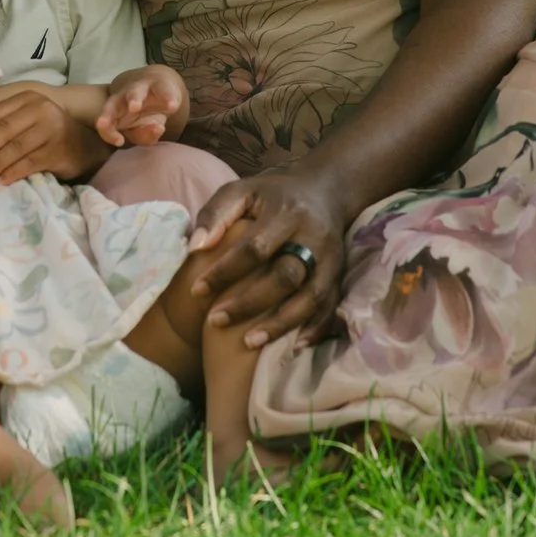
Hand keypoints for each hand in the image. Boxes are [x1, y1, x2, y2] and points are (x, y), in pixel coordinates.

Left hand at [0, 87, 105, 183]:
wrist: (84, 146)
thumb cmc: (49, 133)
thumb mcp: (28, 119)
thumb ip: (6, 123)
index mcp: (29, 98)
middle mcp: (41, 109)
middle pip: (3, 129)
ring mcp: (51, 130)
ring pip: (14, 148)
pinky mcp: (57, 151)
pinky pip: (27, 163)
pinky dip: (11, 173)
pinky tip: (1, 180)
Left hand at [95, 66, 187, 146]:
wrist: (159, 87)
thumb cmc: (144, 114)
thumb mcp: (142, 130)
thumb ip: (144, 136)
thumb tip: (157, 130)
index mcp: (114, 111)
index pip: (105, 122)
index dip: (108, 132)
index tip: (119, 142)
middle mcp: (124, 97)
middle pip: (112, 104)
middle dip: (108, 113)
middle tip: (107, 123)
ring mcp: (141, 88)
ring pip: (134, 91)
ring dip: (133, 98)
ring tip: (134, 106)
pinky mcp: (160, 84)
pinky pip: (163, 90)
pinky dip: (167, 97)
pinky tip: (171, 105)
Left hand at [188, 166, 351, 349]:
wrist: (325, 190)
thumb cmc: (272, 195)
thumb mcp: (241, 191)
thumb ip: (215, 214)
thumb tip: (194, 248)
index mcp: (286, 212)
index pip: (254, 248)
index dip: (225, 271)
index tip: (196, 290)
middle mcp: (313, 236)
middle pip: (285, 276)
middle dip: (250, 303)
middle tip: (215, 321)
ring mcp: (331, 258)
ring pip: (311, 296)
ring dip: (281, 324)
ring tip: (249, 343)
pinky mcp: (341, 273)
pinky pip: (331, 306)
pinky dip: (316, 329)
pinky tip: (294, 346)